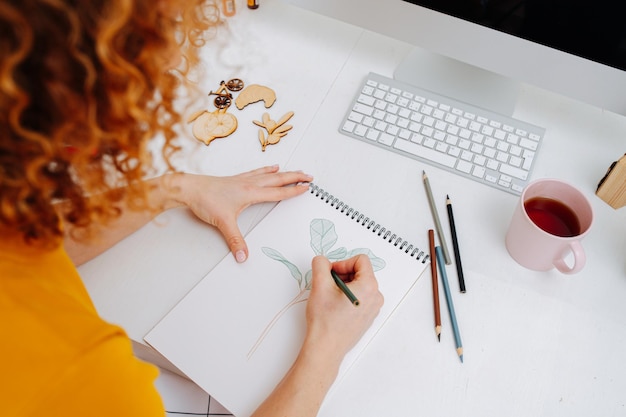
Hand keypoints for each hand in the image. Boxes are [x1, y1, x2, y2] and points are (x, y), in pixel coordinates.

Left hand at [172, 165, 311, 261]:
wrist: (189, 188)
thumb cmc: (205, 200)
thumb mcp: (223, 222)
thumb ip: (235, 240)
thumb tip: (243, 255)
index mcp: (250, 192)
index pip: (278, 192)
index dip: (293, 190)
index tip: (306, 187)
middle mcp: (249, 184)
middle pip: (278, 179)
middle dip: (294, 177)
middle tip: (308, 175)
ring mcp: (242, 180)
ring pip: (268, 174)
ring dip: (283, 172)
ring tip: (293, 170)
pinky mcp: (235, 179)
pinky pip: (256, 172)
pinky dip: (266, 169)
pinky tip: (269, 167)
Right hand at [303, 255, 383, 362]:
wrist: (326, 347)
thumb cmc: (326, 321)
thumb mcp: (319, 285)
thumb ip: (321, 265)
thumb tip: (322, 261)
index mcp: (369, 286)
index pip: (360, 260)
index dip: (342, 263)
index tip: (331, 273)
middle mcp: (375, 297)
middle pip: (360, 272)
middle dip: (342, 274)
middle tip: (328, 285)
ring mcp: (372, 308)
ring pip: (359, 285)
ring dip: (343, 286)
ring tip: (330, 297)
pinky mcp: (367, 316)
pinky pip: (359, 297)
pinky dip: (347, 296)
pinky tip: (335, 307)